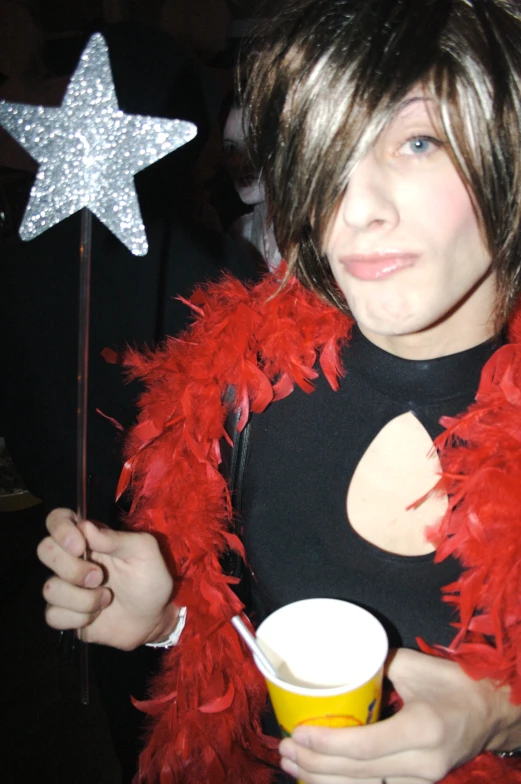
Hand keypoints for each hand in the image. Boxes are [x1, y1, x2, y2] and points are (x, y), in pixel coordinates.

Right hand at [37, 508, 177, 650]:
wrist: (153, 619)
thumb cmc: (150, 579)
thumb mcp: (144, 552)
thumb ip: (116, 538)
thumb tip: (85, 526)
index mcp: (90, 538)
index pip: (58, 519)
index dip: (60, 529)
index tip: (79, 546)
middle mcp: (73, 558)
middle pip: (44, 550)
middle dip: (72, 568)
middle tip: (99, 577)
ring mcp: (66, 586)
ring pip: (50, 588)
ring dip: (83, 599)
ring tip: (106, 599)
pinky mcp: (64, 613)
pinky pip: (53, 615)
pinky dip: (78, 618)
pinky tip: (95, 615)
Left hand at [279, 648, 518, 783]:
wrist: (492, 714)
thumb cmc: (456, 685)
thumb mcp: (418, 667)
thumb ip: (378, 664)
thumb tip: (340, 659)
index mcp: (423, 731)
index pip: (365, 747)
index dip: (327, 745)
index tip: (298, 734)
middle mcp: (422, 764)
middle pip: (358, 773)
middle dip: (315, 765)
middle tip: (285, 749)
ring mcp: (420, 780)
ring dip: (323, 781)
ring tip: (292, 766)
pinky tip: (319, 778)